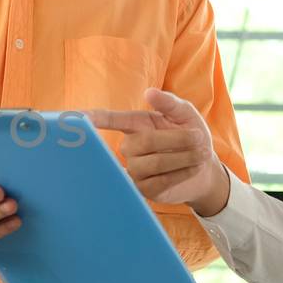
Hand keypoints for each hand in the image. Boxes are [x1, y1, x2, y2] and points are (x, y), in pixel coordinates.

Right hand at [88, 89, 229, 216]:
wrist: (205, 168)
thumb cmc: (192, 136)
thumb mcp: (185, 114)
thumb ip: (169, 102)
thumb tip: (148, 92)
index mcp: (135, 124)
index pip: (109, 120)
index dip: (92, 118)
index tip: (77, 117)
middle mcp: (128, 147)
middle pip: (142, 143)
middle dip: (175, 140)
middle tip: (199, 138)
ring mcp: (133, 170)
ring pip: (151, 164)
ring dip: (181, 158)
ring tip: (200, 153)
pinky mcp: (143, 190)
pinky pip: (158, 182)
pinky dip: (180, 174)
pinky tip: (191, 169)